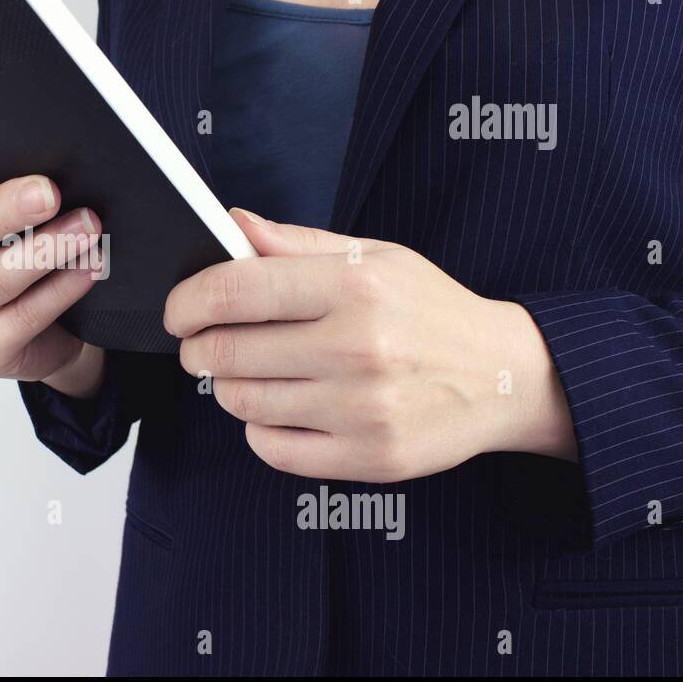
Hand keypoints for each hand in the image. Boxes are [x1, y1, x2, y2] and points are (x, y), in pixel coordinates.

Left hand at [164, 209, 576, 481]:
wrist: (504, 376)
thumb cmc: (428, 310)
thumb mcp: (373, 256)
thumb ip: (295, 243)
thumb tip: (230, 224)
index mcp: (355, 285)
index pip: (234, 290)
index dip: (187, 301)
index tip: (178, 311)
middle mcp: (358, 346)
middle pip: (226, 352)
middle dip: (197, 348)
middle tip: (202, 344)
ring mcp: (363, 408)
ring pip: (242, 403)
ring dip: (228, 387)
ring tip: (249, 372)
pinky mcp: (369, 458)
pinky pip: (271, 449)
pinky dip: (261, 429)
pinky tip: (282, 408)